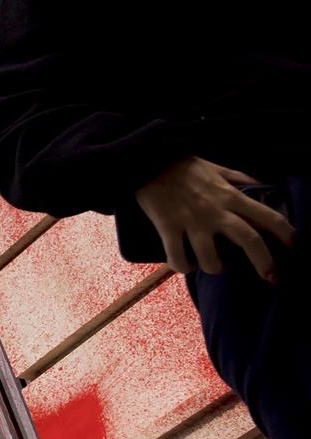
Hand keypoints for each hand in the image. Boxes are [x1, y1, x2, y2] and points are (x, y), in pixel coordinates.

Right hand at [134, 157, 296, 281]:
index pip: (268, 216)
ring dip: (215, 268)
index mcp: (230, 196)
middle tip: (270, 277)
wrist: (145, 161)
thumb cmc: (181, 166)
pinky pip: (177, 258)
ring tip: (213, 266)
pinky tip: (184, 264)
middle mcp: (215, 211)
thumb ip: (238, 179)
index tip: (294, 248)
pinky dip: (183, 266)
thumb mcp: (215, 168)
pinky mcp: (167, 228)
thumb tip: (261, 187)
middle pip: (249, 241)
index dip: (286, 234)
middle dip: (265, 263)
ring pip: (211, 259)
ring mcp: (191, 222)